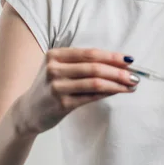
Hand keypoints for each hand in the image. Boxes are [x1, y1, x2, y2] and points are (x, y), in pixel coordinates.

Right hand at [11, 48, 139, 136]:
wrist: (28, 111)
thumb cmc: (51, 86)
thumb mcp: (61, 68)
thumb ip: (84, 63)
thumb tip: (120, 63)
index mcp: (55, 55)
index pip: (90, 53)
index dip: (112, 56)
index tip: (130, 60)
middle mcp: (54, 69)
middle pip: (95, 67)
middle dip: (119, 71)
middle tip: (135, 75)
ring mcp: (56, 87)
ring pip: (95, 82)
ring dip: (117, 83)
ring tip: (131, 85)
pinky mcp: (61, 104)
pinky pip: (90, 97)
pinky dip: (107, 93)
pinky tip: (118, 92)